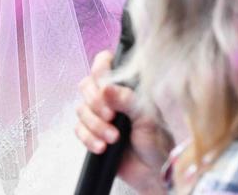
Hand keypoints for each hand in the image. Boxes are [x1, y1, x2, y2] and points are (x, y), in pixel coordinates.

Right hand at [75, 51, 172, 193]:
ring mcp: (99, 115)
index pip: (104, 63)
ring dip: (95, 125)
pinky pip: (79, 130)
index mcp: (125, 87)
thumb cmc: (157, 142)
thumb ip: (127, 100)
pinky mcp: (92, 133)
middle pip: (86, 86)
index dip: (99, 69)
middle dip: (96, 103)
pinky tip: (102, 147)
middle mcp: (110, 98)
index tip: (104, 86)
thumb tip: (106, 87)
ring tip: (113, 138)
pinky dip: (89, 138)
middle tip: (111, 116)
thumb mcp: (147, 118)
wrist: (154, 173)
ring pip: (81, 109)